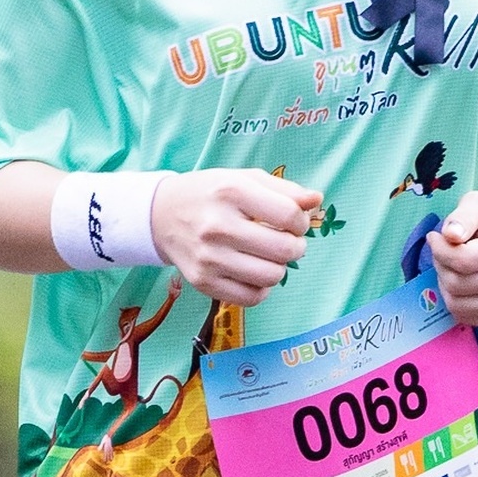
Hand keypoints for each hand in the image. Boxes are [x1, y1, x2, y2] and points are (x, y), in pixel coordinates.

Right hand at [150, 166, 325, 306]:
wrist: (161, 214)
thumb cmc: (210, 193)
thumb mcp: (244, 179)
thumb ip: (284, 189)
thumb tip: (316, 200)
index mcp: (231, 192)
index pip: (289, 215)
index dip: (301, 221)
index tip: (293, 222)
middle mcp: (217, 226)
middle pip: (284, 250)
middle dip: (296, 247)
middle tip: (287, 242)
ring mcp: (208, 257)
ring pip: (271, 277)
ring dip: (279, 268)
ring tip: (269, 257)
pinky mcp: (202, 282)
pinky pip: (251, 297)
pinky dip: (261, 288)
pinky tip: (254, 273)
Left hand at [428, 187, 477, 324]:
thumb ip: (463, 216)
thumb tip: (450, 235)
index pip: (463, 261)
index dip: (439, 250)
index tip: (435, 237)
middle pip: (457, 285)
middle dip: (441, 266)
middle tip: (446, 251)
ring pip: (457, 305)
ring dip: (446, 285)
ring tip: (456, 266)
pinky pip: (465, 317)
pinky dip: (456, 300)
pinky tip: (465, 282)